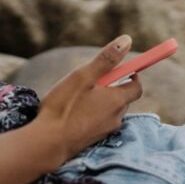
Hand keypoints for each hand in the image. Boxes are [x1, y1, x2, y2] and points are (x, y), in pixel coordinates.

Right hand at [33, 35, 143, 165]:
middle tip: (90, 79)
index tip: (120, 67)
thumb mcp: (83, 76)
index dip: (131, 74)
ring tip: (77, 95)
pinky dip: (91, 112)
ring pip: (109, 109)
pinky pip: (99, 120)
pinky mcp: (93, 139)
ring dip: (100, 100)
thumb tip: (126, 40)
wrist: (48, 143)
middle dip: (111, 86)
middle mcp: (116, 117)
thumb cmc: (64, 106)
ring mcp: (105, 130)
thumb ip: (105, 59)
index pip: (136, 86)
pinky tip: (72, 111)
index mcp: (117, 100)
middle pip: (122, 98)